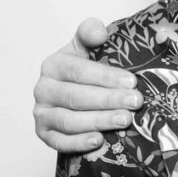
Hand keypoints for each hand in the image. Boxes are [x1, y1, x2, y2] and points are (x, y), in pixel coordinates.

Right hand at [33, 17, 142, 151]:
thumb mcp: (87, 46)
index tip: (131, 81)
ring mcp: (42, 113)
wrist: (73, 90)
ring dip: (99, 121)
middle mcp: (43, 89)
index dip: (106, 76)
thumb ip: (90, 33)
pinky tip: (99, 141)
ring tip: (125, 120)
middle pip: (76, 97)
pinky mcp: (44, 134)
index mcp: (54, 64)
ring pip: (69, 120)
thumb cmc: (85, 68)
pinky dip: (78, 143)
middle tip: (135, 102)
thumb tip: (99, 33)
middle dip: (109, 100)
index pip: (79, 71)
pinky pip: (59, 142)